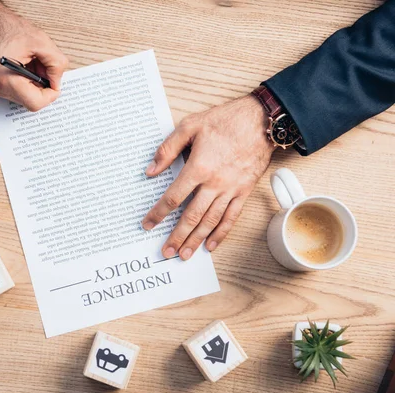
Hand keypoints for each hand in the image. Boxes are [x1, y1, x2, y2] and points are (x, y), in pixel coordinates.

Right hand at [0, 0, 68, 110]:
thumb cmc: (2, 25)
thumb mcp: (39, 41)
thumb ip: (56, 63)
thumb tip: (58, 80)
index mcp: (7, 80)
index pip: (35, 104)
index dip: (50, 94)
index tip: (54, 84)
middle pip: (28, 100)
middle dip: (40, 85)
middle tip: (41, 66)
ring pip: (20, 95)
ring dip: (30, 82)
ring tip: (28, 61)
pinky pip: (10, 89)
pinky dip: (19, 79)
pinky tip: (19, 63)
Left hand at [141, 95, 275, 259]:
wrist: (261, 119)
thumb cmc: (225, 120)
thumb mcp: (190, 125)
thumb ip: (168, 149)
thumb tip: (150, 170)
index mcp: (198, 167)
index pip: (173, 197)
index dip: (158, 213)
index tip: (147, 225)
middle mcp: (214, 183)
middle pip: (192, 216)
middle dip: (177, 236)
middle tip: (165, 252)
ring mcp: (231, 189)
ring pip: (211, 221)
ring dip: (196, 240)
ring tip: (184, 255)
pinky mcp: (244, 191)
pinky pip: (231, 217)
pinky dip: (221, 233)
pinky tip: (211, 245)